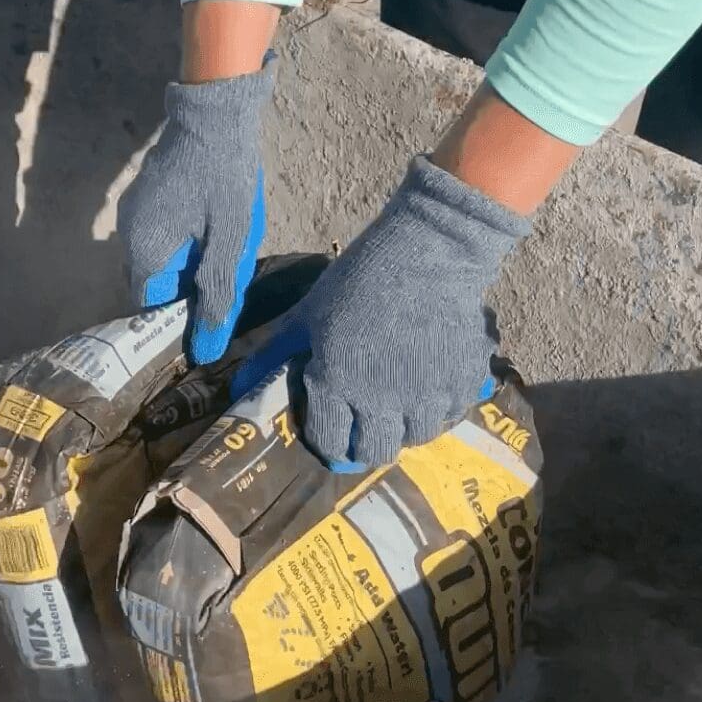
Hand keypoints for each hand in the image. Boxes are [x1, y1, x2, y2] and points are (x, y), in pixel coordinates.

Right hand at [118, 56, 273, 363]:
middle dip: (186, 294)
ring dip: (187, 268)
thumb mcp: (229, 244)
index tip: (208, 323)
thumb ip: (217, 297)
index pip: (150, 310)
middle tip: (225, 290)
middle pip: (154, 286)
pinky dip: (184, 245)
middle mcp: (129, 235)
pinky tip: (214, 233)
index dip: (178, 323)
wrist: (216, 109)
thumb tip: (206, 350)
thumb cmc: (225, 178)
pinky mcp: (147, 196)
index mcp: (145, 252)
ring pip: (159, 260)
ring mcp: (135, 213)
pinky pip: (161, 235)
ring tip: (225, 258)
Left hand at [233, 155, 530, 469]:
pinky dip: (441, 408)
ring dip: (404, 429)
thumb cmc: (360, 278)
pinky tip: (431, 387)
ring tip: (399, 407)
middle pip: (374, 452)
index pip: (330, 442)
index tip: (331, 432)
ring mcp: (427, 394)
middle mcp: (382, 400)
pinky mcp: (463, 382)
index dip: (327, 442)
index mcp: (338, 383)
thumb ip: (274, 354)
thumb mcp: (309, 314)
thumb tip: (238, 386)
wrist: (431, 249)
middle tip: (366, 427)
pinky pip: (452, 414)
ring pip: (415, 438)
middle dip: (365, 445)